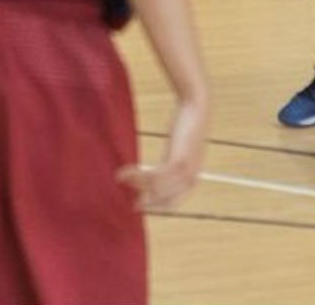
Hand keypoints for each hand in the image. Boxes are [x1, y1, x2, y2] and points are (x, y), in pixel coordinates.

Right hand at [118, 96, 206, 210]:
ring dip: (135, 185)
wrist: (195, 107)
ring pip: (155, 188)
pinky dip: (137, 176)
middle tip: (128, 201)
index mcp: (190, 180)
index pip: (171, 204)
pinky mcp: (179, 161)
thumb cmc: (183, 127)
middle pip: (163, 201)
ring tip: (119, 179)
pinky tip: (124, 171)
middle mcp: (190, 179)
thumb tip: (146, 182)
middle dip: (145, 202)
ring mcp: (186, 172)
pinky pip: (154, 176)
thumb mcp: (174, 152)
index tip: (135, 205)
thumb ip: (165, 168)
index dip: (152, 207)